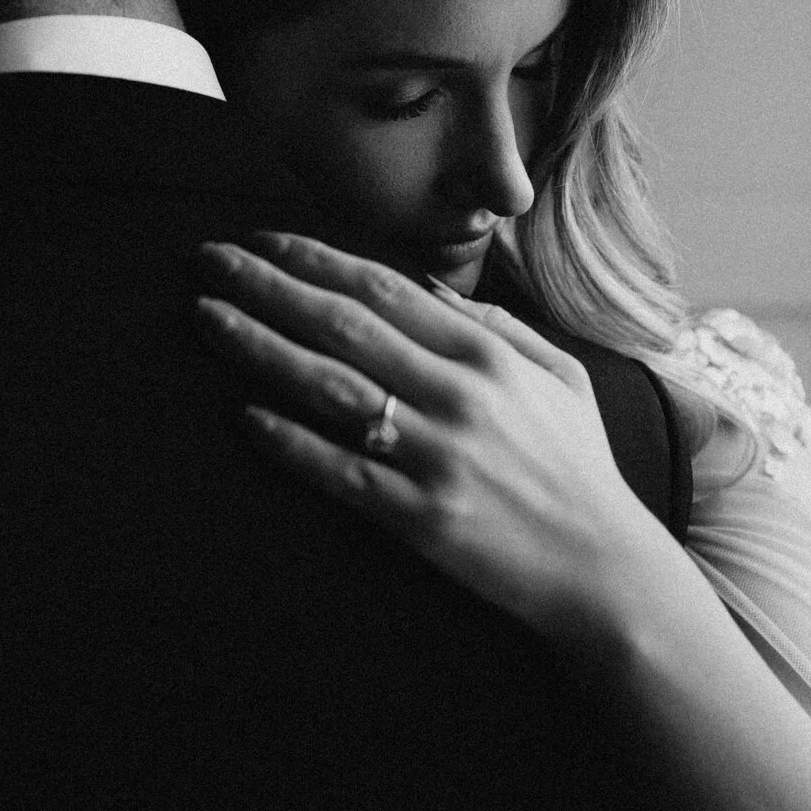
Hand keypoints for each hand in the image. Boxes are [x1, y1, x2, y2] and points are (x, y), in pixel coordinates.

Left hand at [192, 232, 688, 647]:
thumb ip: (497, 325)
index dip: (316, 260)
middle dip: (268, 286)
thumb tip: (428, 287)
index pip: (384, 289)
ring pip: (331, 389)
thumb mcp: (560, 376)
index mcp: (488, 354)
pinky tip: (245, 417)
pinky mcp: (421, 518)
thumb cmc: (579, 468)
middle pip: (343, 326)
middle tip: (209, 261)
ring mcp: (437, 457)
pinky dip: (291, 443)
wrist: (604, 570)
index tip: (261, 241)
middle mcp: (459, 395)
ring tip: (207, 320)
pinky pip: (341, 473)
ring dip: (261, 349)